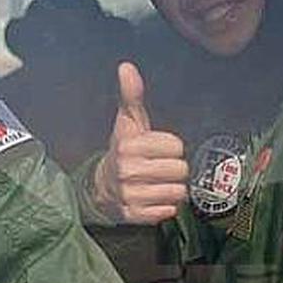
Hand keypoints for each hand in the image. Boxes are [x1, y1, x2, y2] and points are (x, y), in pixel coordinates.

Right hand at [94, 62, 188, 223]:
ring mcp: (130, 195)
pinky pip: (167, 212)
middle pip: (180, 170)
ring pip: (177, 192)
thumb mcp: (128, 122)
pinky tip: (152, 199)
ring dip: (171, 189)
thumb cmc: (123, 150)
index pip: (176, 147)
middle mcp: (128, 171)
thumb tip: (126, 66)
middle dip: (174, 170)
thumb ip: (132, 94)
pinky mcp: (134, 215)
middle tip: (159, 169)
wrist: (101, 186)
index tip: (158, 150)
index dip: (171, 148)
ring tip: (156, 184)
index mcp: (128, 146)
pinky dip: (164, 207)